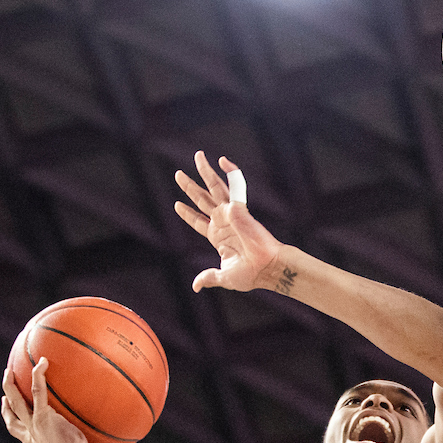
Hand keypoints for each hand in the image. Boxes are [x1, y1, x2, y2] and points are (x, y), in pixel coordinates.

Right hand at [2, 359, 122, 442]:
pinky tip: (43, 362)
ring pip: (15, 401)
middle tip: (6, 394)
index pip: (23, 437)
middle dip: (6, 405)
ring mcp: (34, 424)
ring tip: (9, 372)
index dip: (19, 429)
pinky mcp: (42, 416)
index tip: (18, 422)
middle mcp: (31, 436)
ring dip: (10, 385)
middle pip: (12, 419)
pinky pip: (37, 390)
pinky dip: (38, 375)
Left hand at [174, 153, 283, 292]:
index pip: (198, 221)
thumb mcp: (224, 277)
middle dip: (190, 187)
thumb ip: (209, 277)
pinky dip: (231, 173)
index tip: (177, 205)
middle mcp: (223, 222)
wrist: (266, 268)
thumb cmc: (250, 274)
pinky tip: (223, 160)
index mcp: (218, 237)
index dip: (187, 214)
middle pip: (202, 200)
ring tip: (196, 156)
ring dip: (205, 172)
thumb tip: (196, 286)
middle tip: (178, 175)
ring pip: (214, 188)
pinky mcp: (240, 207)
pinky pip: (235, 185)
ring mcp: (231, 213)